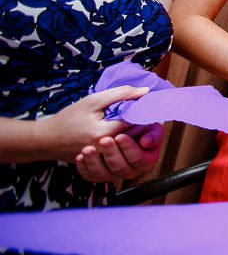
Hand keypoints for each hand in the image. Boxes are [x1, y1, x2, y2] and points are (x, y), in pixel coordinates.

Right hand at [39, 85, 159, 182]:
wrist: (47, 140)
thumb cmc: (69, 118)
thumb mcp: (93, 101)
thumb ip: (120, 94)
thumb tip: (145, 91)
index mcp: (103, 132)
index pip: (137, 122)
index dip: (147, 112)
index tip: (153, 105)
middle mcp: (105, 149)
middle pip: (136, 136)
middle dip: (145, 125)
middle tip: (150, 114)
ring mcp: (103, 159)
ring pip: (130, 148)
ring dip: (138, 136)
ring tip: (140, 125)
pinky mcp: (101, 163)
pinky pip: (121, 155)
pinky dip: (127, 145)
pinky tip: (128, 136)